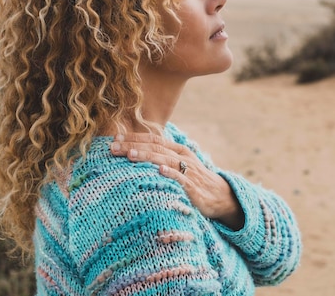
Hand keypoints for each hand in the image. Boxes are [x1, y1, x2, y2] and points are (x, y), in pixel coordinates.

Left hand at [110, 133, 244, 229]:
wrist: (221, 196)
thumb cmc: (195, 180)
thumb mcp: (180, 165)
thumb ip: (162, 158)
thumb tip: (137, 154)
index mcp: (178, 150)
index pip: (153, 139)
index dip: (134, 137)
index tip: (115, 137)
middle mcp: (183, 157)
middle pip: (155, 147)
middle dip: (133, 146)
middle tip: (113, 146)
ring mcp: (189, 171)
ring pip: (165, 160)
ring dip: (147, 156)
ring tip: (130, 154)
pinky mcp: (193, 187)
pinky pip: (181, 179)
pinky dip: (171, 173)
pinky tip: (160, 170)